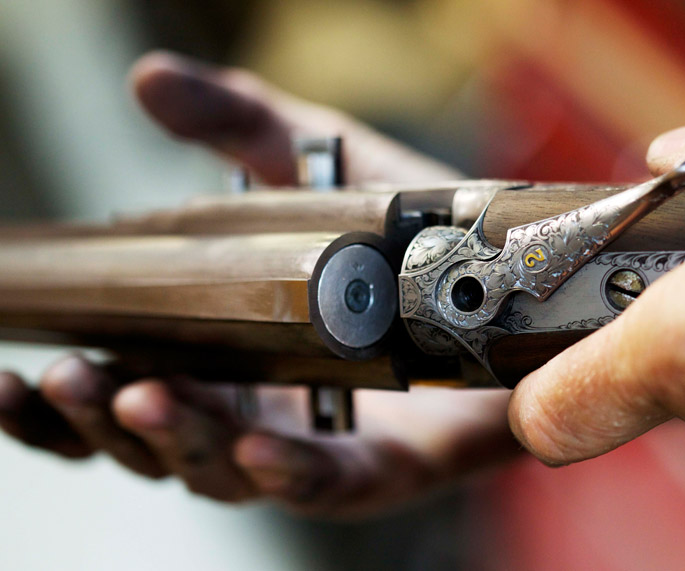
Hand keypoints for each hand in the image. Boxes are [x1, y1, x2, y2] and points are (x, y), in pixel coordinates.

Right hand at [0, 52, 517, 517]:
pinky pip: (326, 484)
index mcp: (214, 354)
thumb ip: (232, 126)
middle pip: (151, 441)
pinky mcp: (381, 467)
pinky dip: (285, 470)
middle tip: (71, 378)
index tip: (11, 373)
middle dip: (101, 418)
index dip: (54, 400)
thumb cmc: (397, 229)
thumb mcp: (308, 159)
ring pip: (220, 467)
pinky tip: (255, 445)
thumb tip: (148, 80)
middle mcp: (250, 407)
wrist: (501, 268)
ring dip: (175, 439)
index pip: (113, 390)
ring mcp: (311, 443)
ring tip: (141, 397)